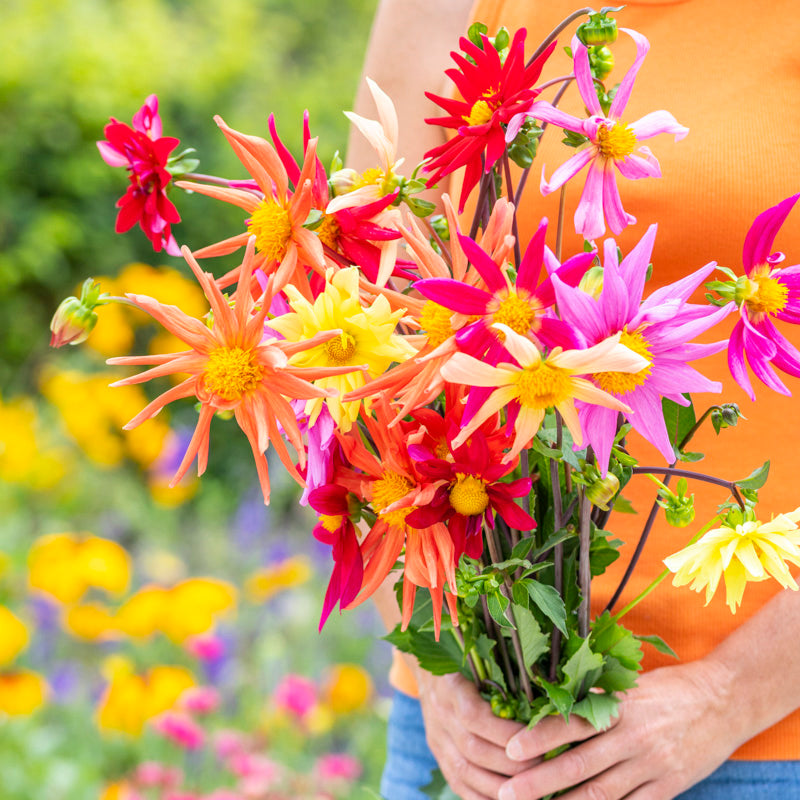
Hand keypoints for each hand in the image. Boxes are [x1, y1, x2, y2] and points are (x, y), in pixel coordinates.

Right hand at [416, 671, 539, 799]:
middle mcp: (440, 715)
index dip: (505, 733)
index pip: (475, 717)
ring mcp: (437, 739)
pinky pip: (458, 785)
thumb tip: (543, 703)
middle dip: (511, 764)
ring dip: (500, 786)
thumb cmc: (466, 667)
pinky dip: (483, 798)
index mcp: (451, 688)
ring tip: (530, 789)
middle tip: (543, 767)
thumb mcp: (479, 665)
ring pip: (465, 772)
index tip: (536, 739)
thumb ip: (503, 681)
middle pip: (473, 749)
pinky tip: (506, 799)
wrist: (430, 677)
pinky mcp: (439, 757)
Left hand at [497, 658, 743, 799]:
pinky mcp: (668, 788)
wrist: (723, 701)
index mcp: (618, 707)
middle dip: (540, 781)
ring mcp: (651, 766)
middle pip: (578, 765)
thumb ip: (594, 696)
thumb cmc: (667, 688)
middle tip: (508, 793)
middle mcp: (632, 737)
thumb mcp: (629, 685)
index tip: (510, 748)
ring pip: (601, 794)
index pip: (571, 723)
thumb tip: (551, 700)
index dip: (539, 737)